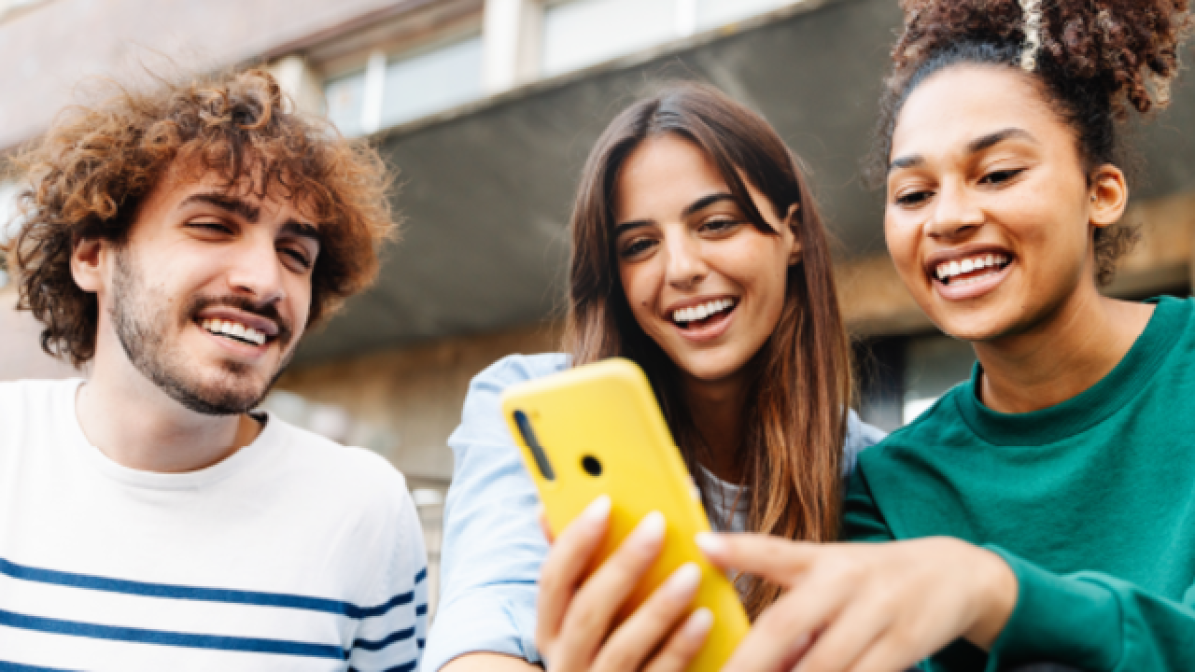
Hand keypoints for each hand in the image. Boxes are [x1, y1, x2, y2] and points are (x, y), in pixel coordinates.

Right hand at [535, 495, 713, 670]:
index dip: (575, 540)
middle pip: (587, 611)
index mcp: (551, 628)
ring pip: (621, 648)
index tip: (605, 502)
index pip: (552, 580)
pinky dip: (680, 647)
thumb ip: (577, 565)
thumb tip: (552, 508)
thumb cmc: (607, 642)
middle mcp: (566, 660)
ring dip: (658, 607)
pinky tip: (704, 617)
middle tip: (657, 524)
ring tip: (692, 572)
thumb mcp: (583, 610)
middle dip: (622, 565)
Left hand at [697, 534, 1017, 671]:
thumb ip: (785, 588)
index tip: (701, 545)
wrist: (956, 574)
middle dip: (750, 662)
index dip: (737, 548)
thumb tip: (742, 628)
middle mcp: (847, 580)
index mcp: (822, 559)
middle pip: (787, 625)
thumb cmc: (874, 576)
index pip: (774, 550)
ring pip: (824, 663)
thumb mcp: (831, 566)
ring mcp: (878, 612)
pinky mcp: (906, 644)